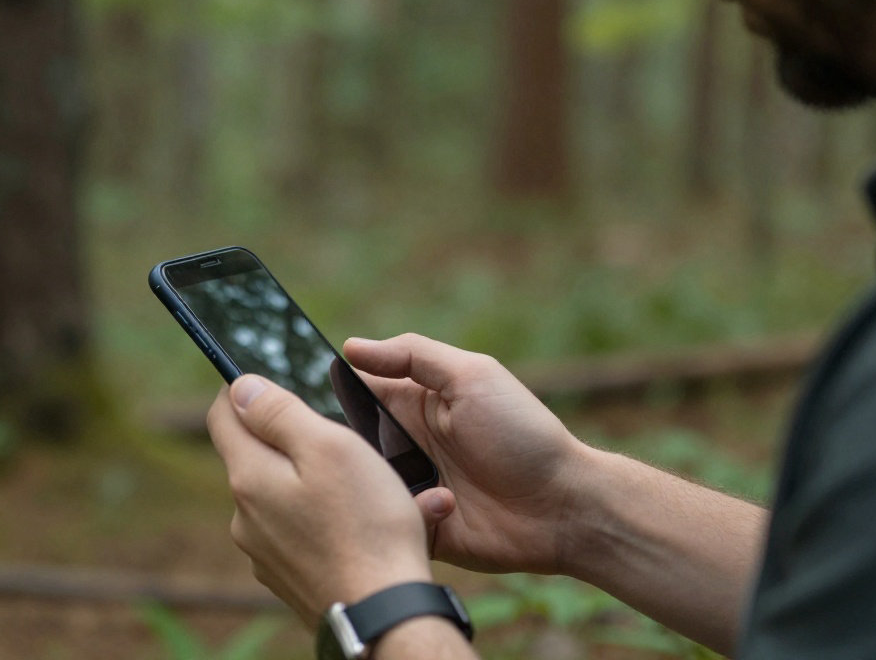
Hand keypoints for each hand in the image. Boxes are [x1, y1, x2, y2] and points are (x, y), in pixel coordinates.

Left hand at [207, 376, 433, 625]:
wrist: (385, 614)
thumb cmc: (366, 525)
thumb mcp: (328, 447)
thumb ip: (279, 412)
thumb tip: (240, 386)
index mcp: (249, 478)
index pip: (223, 416)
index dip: (243, 388)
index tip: (269, 377)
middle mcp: (245, 518)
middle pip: (254, 456)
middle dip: (288, 438)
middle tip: (336, 432)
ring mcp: (265, 554)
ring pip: (282, 496)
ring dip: (314, 482)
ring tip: (369, 484)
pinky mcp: (289, 578)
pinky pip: (302, 532)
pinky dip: (327, 519)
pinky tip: (367, 522)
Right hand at [344, 334, 588, 575]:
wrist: (564, 506)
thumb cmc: (522, 433)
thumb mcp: (472, 377)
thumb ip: (412, 355)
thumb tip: (351, 347)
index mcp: (415, 405)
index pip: (357, 395)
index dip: (330, 396)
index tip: (311, 399)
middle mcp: (408, 446)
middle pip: (352, 445)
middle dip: (342, 447)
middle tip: (341, 446)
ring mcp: (414, 490)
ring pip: (364, 487)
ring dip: (370, 484)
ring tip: (390, 477)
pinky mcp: (422, 529)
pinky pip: (390, 525)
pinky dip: (403, 517)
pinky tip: (438, 505)